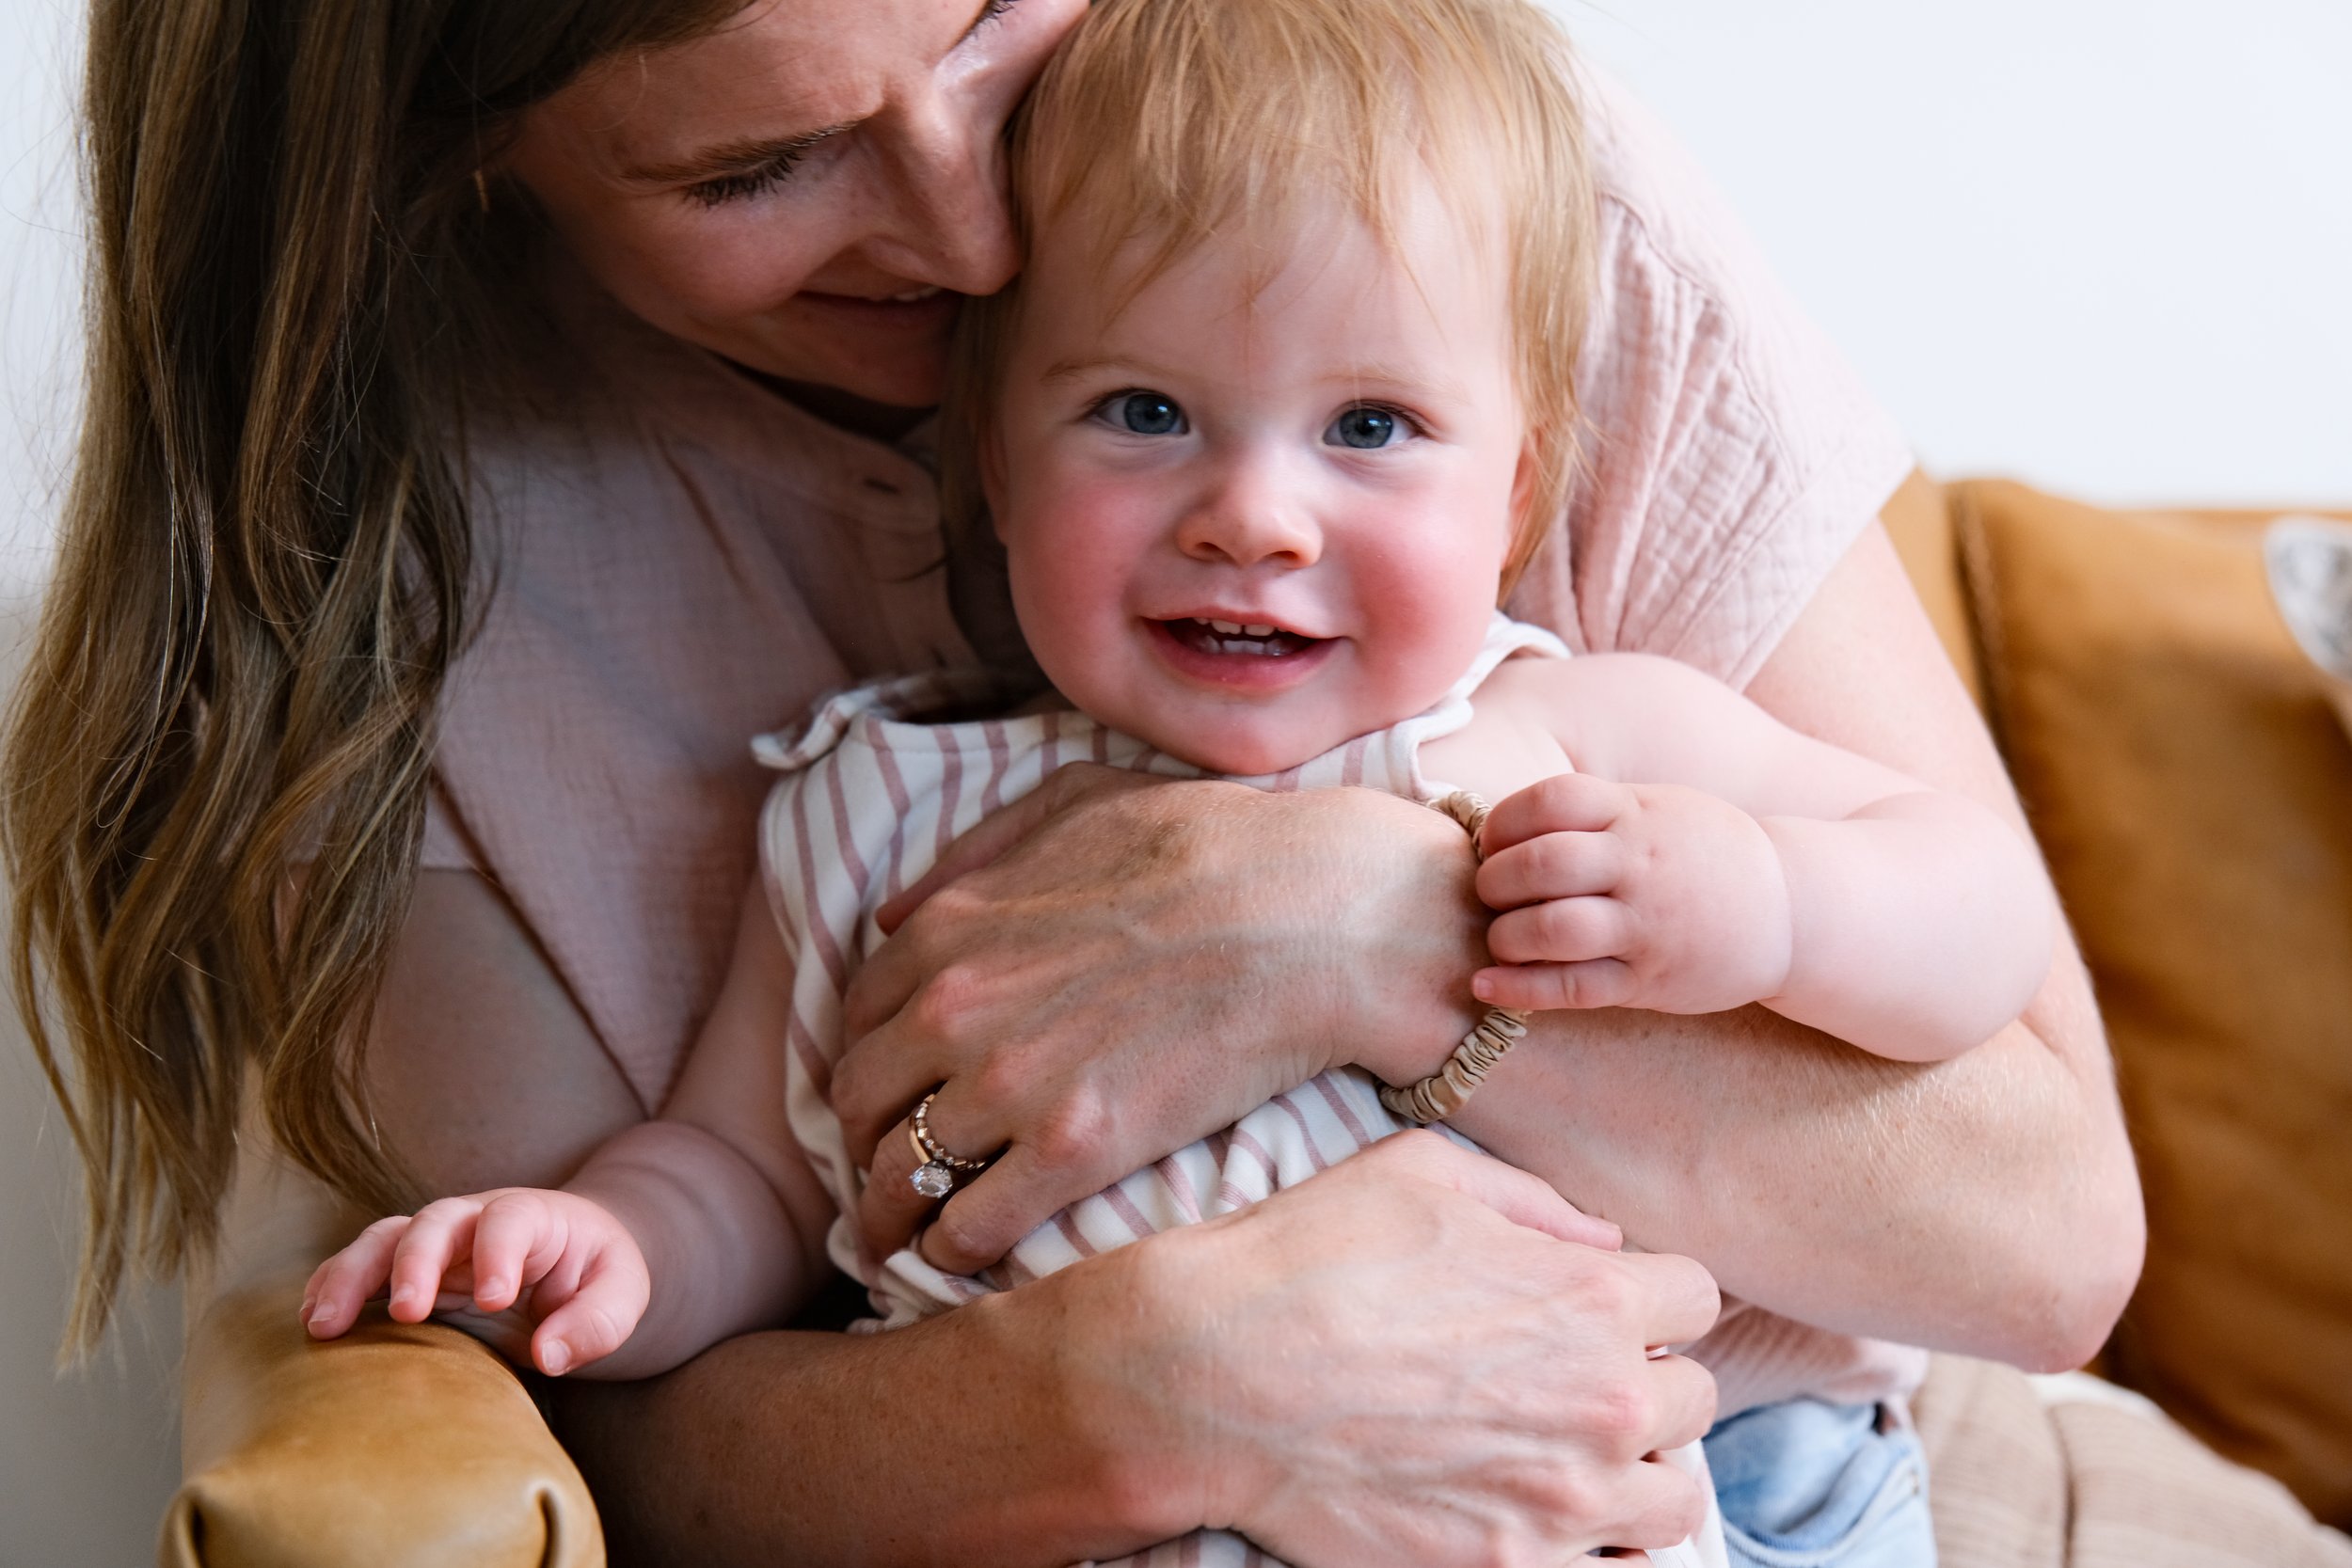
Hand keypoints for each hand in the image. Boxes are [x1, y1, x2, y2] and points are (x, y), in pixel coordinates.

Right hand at [300, 1189, 650, 1377]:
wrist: (570, 1260)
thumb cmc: (594, 1275)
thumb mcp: (621, 1292)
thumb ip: (597, 1321)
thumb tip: (550, 1355)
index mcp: (532, 1216)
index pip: (510, 1220)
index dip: (499, 1253)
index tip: (497, 1299)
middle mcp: (474, 1221)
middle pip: (435, 1221)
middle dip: (417, 1262)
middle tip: (406, 1311)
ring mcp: (435, 1244)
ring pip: (384, 1240)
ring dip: (352, 1276)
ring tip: (325, 1324)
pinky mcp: (407, 1272)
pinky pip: (362, 1269)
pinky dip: (333, 1289)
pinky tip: (315, 1324)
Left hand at [831, 765, 1485, 1273]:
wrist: (1312, 913)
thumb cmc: (1209, 844)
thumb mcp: (1074, 801)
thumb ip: (975, 854)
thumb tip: (897, 913)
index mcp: (950, 931)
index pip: (859, 1019)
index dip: (870, 1060)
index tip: (892, 1091)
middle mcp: (956, 1010)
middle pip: (861, 1103)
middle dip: (864, 1142)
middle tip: (888, 1170)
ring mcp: (1011, 1085)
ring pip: (901, 1175)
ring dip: (894, 1212)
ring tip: (906, 1235)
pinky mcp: (1074, 1150)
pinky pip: (971, 1226)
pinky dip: (952, 1249)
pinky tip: (962, 1256)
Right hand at [1079, 1132, 1717, 1564]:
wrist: (1211, 1380)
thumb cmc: (1308, 1259)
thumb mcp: (1422, 1175)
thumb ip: (1534, 1201)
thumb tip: (1601, 1237)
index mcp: (1592, 1297)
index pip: (1695, 1297)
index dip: (1649, 1292)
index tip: (1602, 1302)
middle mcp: (1601, 1403)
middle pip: (1693, 1398)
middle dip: (1643, 1378)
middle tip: (1569, 1375)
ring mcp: (1562, 1500)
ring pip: (1674, 1497)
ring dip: (1634, 1470)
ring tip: (1566, 1453)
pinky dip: (1597, 1545)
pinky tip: (1542, 1512)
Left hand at [1473, 772, 1793, 1013]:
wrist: (1791, 908)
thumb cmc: (1704, 852)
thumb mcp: (1657, 807)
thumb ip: (1591, 813)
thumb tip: (1500, 828)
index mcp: (1636, 813)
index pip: (1551, 800)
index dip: (1503, 821)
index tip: (1491, 840)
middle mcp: (1640, 866)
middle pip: (1542, 864)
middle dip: (1494, 879)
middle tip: (1489, 891)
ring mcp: (1646, 926)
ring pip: (1553, 929)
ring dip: (1506, 935)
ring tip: (1500, 938)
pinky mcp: (1649, 980)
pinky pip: (1574, 988)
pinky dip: (1521, 990)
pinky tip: (1487, 986)